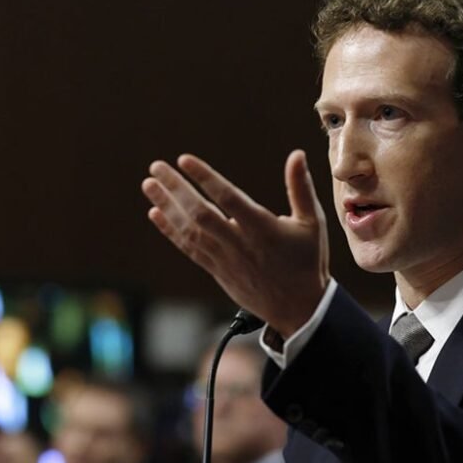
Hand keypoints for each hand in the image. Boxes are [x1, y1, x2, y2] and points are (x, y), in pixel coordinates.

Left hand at [141, 150, 329, 335]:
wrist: (298, 308)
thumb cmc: (307, 262)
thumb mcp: (312, 223)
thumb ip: (301, 188)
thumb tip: (297, 154)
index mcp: (262, 229)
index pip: (228, 198)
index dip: (205, 178)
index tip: (184, 160)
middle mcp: (239, 243)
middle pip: (200, 213)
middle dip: (176, 189)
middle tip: (156, 167)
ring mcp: (224, 259)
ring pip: (189, 230)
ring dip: (167, 206)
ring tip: (149, 184)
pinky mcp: (217, 271)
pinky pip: (189, 249)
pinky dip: (171, 231)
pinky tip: (156, 213)